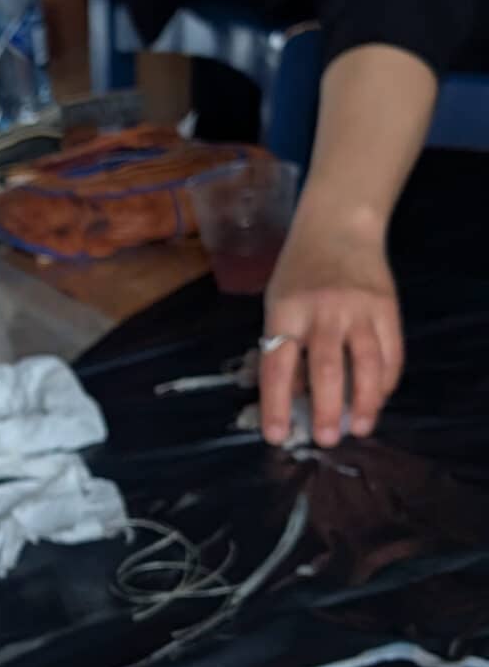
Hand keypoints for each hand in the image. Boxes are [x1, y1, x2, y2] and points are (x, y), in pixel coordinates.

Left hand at [259, 203, 402, 449]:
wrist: (339, 227)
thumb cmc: (300, 271)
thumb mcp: (278, 302)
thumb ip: (284, 346)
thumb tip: (294, 399)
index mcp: (286, 310)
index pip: (277, 365)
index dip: (276, 403)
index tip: (276, 436)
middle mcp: (323, 310)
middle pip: (326, 368)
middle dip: (325, 409)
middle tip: (326, 439)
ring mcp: (359, 308)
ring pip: (366, 363)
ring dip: (364, 401)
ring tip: (360, 428)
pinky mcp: (388, 307)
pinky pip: (391, 352)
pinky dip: (386, 381)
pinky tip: (378, 399)